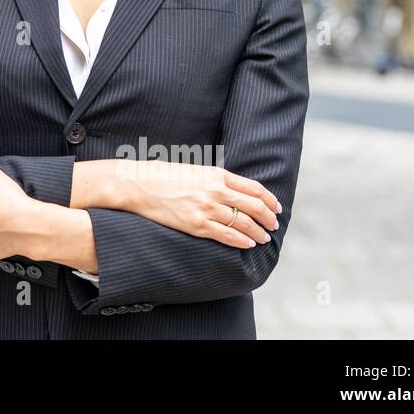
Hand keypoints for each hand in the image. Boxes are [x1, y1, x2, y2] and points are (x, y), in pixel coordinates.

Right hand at [111, 159, 280, 248]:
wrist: (137, 184)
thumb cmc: (162, 176)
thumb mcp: (193, 170)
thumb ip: (214, 179)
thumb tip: (233, 191)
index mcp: (216, 174)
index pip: (254, 188)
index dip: (269, 200)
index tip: (276, 208)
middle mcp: (215, 190)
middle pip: (254, 206)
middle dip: (268, 218)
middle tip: (274, 225)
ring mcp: (207, 208)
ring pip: (243, 223)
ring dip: (258, 232)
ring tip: (263, 237)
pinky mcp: (196, 225)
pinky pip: (226, 236)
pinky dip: (241, 241)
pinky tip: (247, 244)